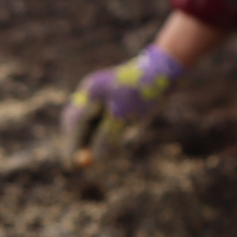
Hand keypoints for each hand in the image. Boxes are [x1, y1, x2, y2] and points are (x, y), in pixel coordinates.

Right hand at [60, 44, 184, 158]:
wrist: (164, 70)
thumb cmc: (145, 93)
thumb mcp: (125, 118)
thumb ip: (108, 137)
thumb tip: (95, 159)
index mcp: (91, 91)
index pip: (75, 124)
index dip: (72, 146)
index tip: (71, 166)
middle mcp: (90, 91)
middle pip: (75, 122)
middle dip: (77, 143)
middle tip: (80, 164)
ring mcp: (97, 93)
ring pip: (85, 123)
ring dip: (89, 139)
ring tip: (100, 153)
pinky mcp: (107, 97)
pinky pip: (97, 120)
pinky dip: (100, 133)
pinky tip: (115, 137)